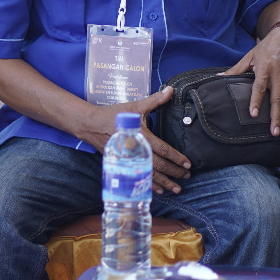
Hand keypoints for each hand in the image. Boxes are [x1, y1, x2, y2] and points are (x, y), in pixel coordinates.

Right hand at [70, 87, 190, 194]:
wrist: (91, 125)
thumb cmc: (113, 115)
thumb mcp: (135, 106)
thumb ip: (154, 100)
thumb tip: (171, 90)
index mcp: (141, 135)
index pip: (163, 149)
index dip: (176, 157)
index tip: (188, 163)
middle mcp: (136, 150)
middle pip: (159, 165)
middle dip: (174, 172)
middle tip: (187, 175)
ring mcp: (128, 159)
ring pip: (149, 174)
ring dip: (165, 182)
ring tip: (177, 189)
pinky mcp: (122, 164)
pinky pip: (137, 177)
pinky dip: (149, 185)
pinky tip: (159, 190)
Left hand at [222, 27, 279, 137]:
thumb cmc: (267, 46)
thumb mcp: (250, 55)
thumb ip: (236, 69)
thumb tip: (219, 77)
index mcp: (264, 69)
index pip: (259, 87)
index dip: (256, 100)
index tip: (253, 114)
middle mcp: (278, 75)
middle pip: (277, 99)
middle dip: (276, 117)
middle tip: (274, 133)